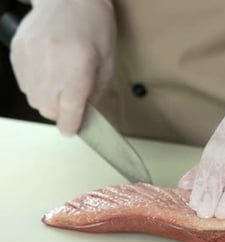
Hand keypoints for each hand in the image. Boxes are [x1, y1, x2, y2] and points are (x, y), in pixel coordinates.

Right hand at [10, 0, 115, 134]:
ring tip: (61, 82)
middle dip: (62, 112)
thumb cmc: (95, 28)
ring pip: (34, 99)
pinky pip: (24, 84)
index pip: (68, 110)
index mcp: (77, 66)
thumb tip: (85, 117)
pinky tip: (49, 72)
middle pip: (49, 109)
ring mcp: (29, 57)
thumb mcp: (107, 62)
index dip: (71, 125)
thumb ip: (95, 92)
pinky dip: (37, 86)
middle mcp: (50, 63)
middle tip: (73, 102)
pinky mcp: (17, 52)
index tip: (73, 130)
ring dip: (48, 100)